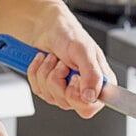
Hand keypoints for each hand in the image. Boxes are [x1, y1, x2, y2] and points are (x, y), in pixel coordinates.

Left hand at [0, 1, 116, 118]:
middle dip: (59, 79)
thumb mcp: (84, 52)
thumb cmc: (69, 35)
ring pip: (51, 97)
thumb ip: (92, 75)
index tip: (74, 78)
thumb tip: (91, 97)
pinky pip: (38, 90)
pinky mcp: (48, 90)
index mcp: (98, 84)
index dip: (78, 97)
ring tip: (54, 59)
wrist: (48, 28)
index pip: (90, 108)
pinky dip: (37, 71)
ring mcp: (65, 92)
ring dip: (47, 73)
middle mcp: (83, 91)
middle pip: (68, 104)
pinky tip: (44, 61)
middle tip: (63, 64)